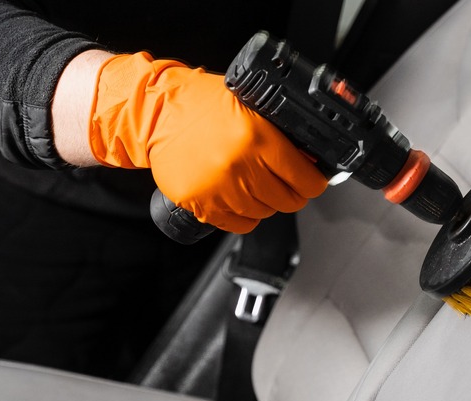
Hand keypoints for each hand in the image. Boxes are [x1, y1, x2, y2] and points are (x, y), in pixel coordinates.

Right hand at [87, 52, 326, 232]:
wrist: (157, 112)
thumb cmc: (204, 105)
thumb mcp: (252, 107)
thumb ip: (280, 135)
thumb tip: (310, 161)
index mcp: (258, 138)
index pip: (305, 180)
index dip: (313, 182)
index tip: (313, 181)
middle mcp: (240, 166)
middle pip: (287, 201)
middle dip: (291, 193)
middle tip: (285, 183)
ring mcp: (219, 188)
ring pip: (263, 213)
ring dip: (265, 203)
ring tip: (254, 184)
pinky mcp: (200, 204)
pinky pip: (238, 225)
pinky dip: (244, 215)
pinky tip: (238, 198)